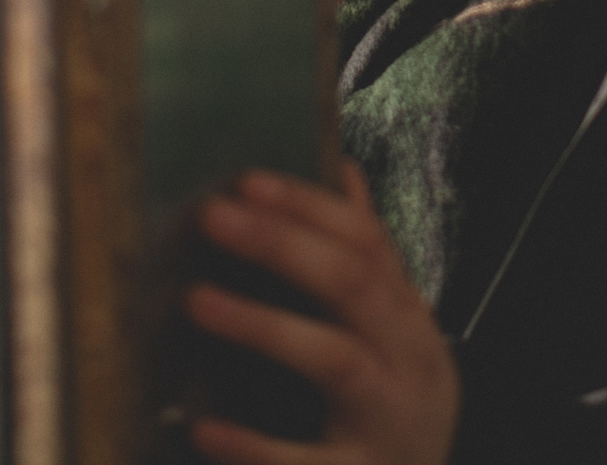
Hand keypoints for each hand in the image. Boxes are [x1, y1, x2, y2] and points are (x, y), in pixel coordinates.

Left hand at [188, 160, 459, 464]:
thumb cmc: (395, 409)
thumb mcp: (395, 332)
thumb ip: (367, 260)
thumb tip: (341, 171)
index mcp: (410, 320)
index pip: (367, 244)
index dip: (308, 207)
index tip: (246, 181)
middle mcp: (409, 363)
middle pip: (353, 286)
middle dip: (281, 244)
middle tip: (213, 215)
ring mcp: (386, 423)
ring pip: (335, 361)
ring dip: (264, 326)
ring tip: (197, 300)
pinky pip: (305, 462)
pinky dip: (253, 445)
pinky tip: (204, 428)